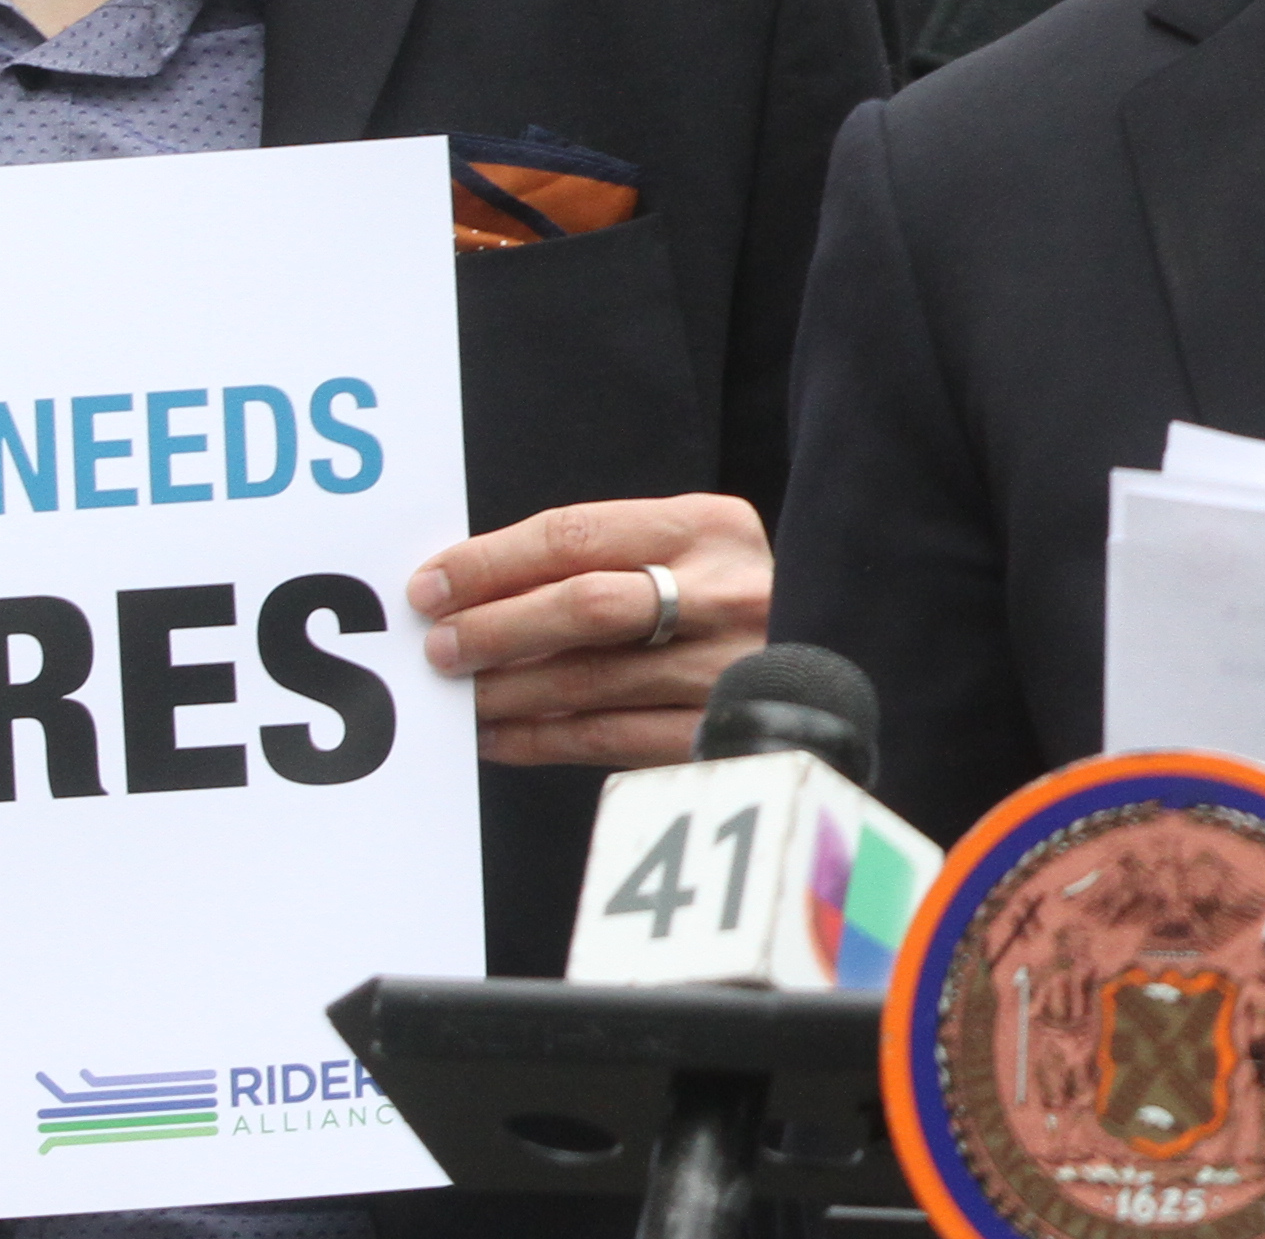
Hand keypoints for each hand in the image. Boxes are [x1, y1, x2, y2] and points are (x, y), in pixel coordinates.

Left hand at [410, 492, 772, 767]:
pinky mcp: (715, 732)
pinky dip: (536, 738)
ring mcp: (725, 666)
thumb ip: (606, 556)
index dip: (490, 561)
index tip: (430, 587)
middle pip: (583, 606)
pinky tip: (495, 736)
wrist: (835, 650)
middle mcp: (725, 591)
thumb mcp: (693, 547)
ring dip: (504, 691)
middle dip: (494, 627)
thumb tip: (476, 588)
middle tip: (438, 647)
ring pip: (585, 680)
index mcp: (711, 525)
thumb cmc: (730, 597)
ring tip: (455, 697)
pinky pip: (604, 738)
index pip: (577, 533)